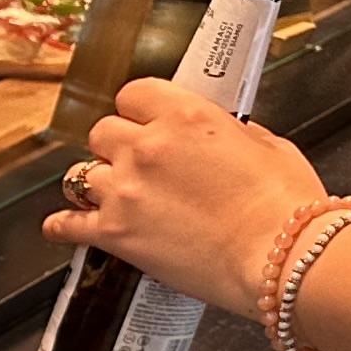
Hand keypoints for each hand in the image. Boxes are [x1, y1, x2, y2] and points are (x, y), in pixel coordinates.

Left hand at [44, 79, 331, 316]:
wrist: (281, 257)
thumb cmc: (286, 205)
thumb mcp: (269, 147)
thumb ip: (231, 134)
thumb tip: (219, 134)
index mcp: (186, 116)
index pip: (133, 94)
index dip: (138, 110)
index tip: (144, 121)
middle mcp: (146, 147)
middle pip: (102, 132)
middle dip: (117, 146)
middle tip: (134, 163)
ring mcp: (124, 190)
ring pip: (79, 175)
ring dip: (95, 183)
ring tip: (110, 194)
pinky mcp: (113, 232)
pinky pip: (66, 224)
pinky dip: (63, 226)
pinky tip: (64, 226)